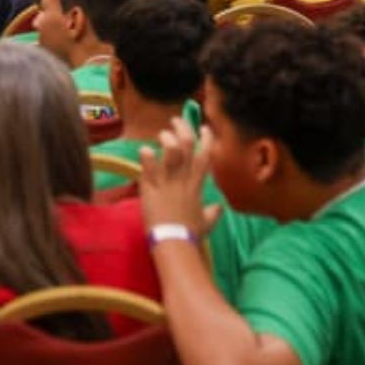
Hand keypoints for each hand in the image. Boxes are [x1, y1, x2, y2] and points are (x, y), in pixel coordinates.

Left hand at [137, 112, 212, 232]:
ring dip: (167, 140)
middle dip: (184, 130)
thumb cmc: (190, 234)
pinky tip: (144, 149)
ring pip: (171, 154)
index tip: (204, 128)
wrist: (174, 243)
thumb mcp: (207, 222)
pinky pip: (148, 169)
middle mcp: (183, 181)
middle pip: (188, 148)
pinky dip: (146, 158)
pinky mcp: (151, 190)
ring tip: (162, 135)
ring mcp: (167, 184)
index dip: (207, 140)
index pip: (205, 157)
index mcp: (196, 186)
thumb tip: (220, 208)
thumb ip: (213, 212)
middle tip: (176, 121)